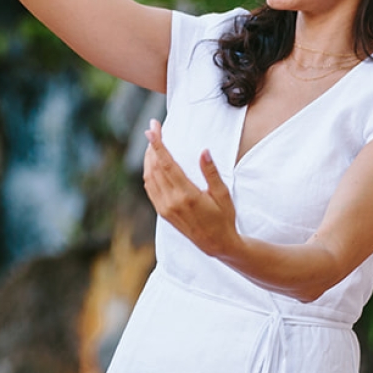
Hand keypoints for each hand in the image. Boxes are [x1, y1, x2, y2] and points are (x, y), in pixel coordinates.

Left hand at [142, 120, 241, 260]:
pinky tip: (152, 163)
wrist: (216, 243)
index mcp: (187, 195)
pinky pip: (150, 188)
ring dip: (148, 158)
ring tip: (153, 142)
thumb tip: (204, 151)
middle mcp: (172, 201)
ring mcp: (165, 208)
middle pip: (155, 167)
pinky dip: (148, 172)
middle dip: (152, 146)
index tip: (151, 130)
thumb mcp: (223, 194)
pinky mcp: (162, 212)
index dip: (158, 145)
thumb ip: (211, 172)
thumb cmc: (224, 218)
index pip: (167, 165)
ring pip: (149, 177)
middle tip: (153, 129)